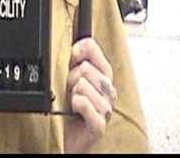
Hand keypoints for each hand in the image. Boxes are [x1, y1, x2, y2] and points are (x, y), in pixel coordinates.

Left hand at [64, 37, 116, 153]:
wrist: (73, 138)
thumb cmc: (73, 107)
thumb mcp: (75, 79)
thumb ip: (79, 60)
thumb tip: (80, 41)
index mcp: (104, 75)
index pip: (93, 49)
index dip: (79, 50)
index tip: (72, 56)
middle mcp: (108, 90)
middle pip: (85, 68)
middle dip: (72, 77)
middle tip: (71, 88)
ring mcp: (105, 108)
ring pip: (83, 85)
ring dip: (72, 93)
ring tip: (73, 100)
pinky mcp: (99, 124)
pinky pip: (83, 103)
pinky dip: (75, 104)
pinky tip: (75, 110)